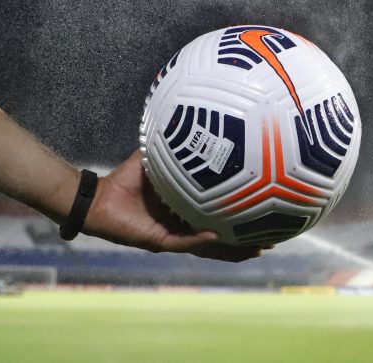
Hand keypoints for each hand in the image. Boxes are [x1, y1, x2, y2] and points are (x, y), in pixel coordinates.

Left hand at [83, 150, 265, 261]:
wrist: (98, 196)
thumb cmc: (126, 178)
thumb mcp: (158, 158)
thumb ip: (176, 145)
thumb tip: (198, 122)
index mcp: (186, 210)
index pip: (220, 217)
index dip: (242, 218)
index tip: (267, 214)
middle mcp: (183, 226)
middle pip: (222, 239)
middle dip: (246, 241)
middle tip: (274, 239)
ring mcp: (173, 236)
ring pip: (209, 247)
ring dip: (232, 249)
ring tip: (257, 248)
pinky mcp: (158, 241)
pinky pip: (184, 242)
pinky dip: (200, 239)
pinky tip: (218, 235)